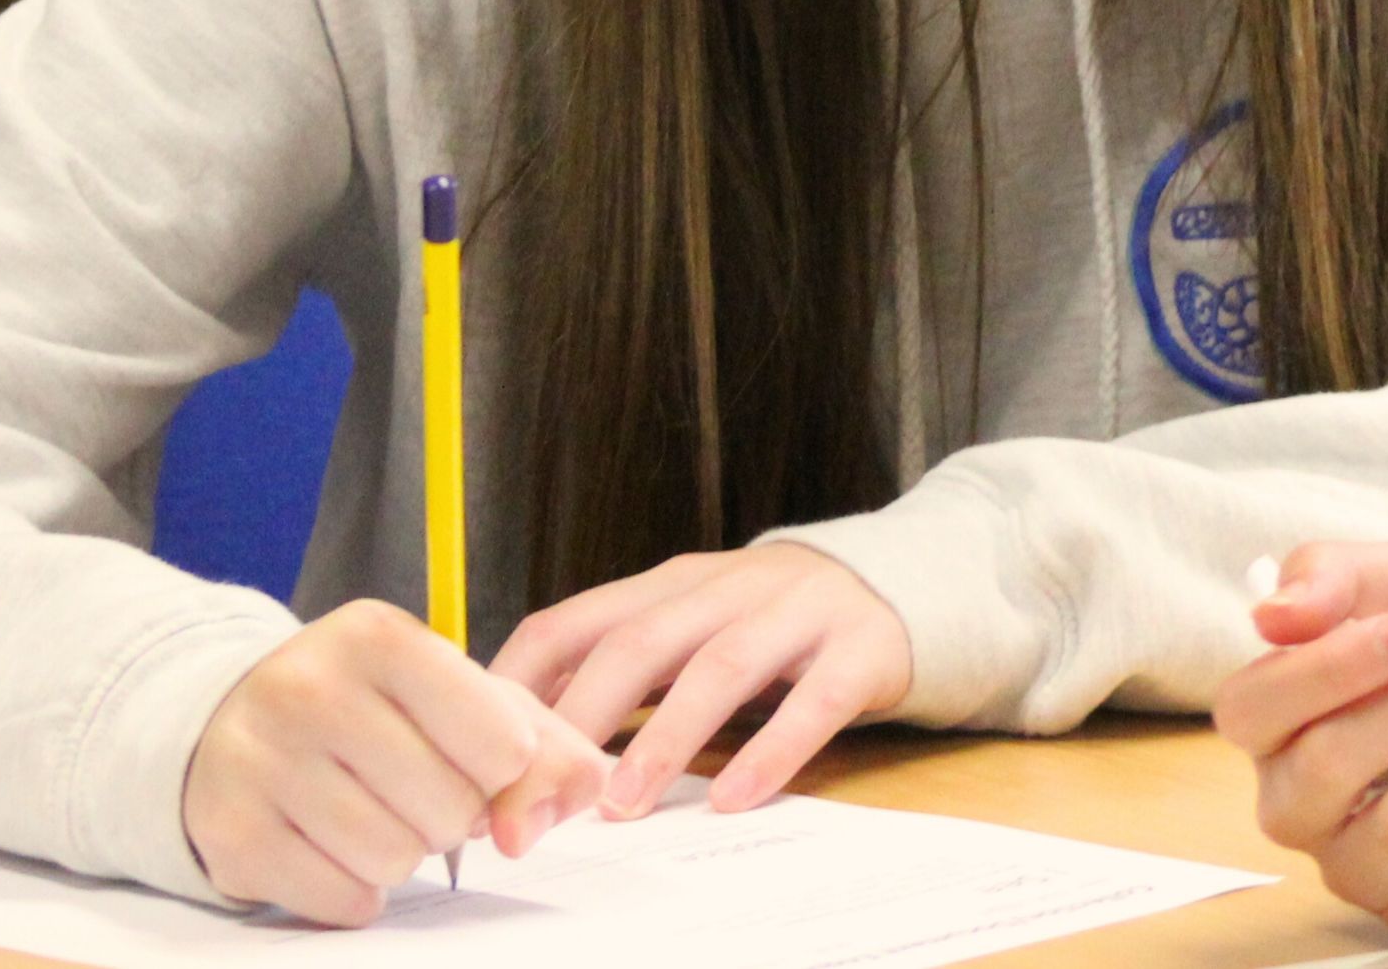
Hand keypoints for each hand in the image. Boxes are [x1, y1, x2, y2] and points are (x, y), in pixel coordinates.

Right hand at [181, 599, 609, 925]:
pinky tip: (332, 848)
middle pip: (451, 809)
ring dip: (402, 855)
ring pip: (396, 859)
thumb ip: (548, 745)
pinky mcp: (229, 832)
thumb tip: (569, 802)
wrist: (232, 722)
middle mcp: (309, 686)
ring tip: (372, 814)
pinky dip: (354, 892)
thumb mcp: (463, 699)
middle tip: (410, 789)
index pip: (503, 743)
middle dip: (450, 816)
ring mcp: (259, 759)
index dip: (502, 769)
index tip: (472, 755)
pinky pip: (340, 899)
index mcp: (380, 636)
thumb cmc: (375, 710)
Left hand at [492, 541, 911, 816]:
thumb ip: (617, 672)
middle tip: (542, 803)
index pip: (570, 625)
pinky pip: (814, 701)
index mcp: (669, 585)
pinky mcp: (860, 649)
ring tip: (625, 802)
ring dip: (664, 738)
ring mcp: (797, 613)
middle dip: (580, 726)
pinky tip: (736, 798)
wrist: (904, 583)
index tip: (483, 764)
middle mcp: (728, 587)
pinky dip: (771, 751)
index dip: (518, 693)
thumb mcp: (689, 630)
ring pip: (720, 667)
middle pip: (637, 645)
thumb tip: (516, 741)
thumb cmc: (773, 624)